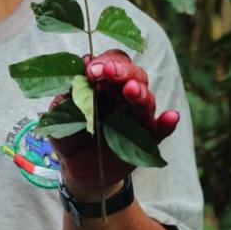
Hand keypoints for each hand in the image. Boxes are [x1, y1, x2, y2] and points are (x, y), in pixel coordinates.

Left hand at [50, 49, 178, 197]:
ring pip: (146, 101)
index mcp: (103, 85)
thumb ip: (68, 94)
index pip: (113, 63)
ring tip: (132, 90)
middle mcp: (123, 97)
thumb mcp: (59, 114)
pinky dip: (167, 124)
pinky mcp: (145, 142)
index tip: (91, 70)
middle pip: (135, 75)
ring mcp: (136, 119)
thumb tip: (80, 68)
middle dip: (123, 71)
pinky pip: (160, 132)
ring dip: (141, 93)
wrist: (76, 168)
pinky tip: (171, 116)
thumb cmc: (68, 134)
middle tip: (110, 73)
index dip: (106, 62)